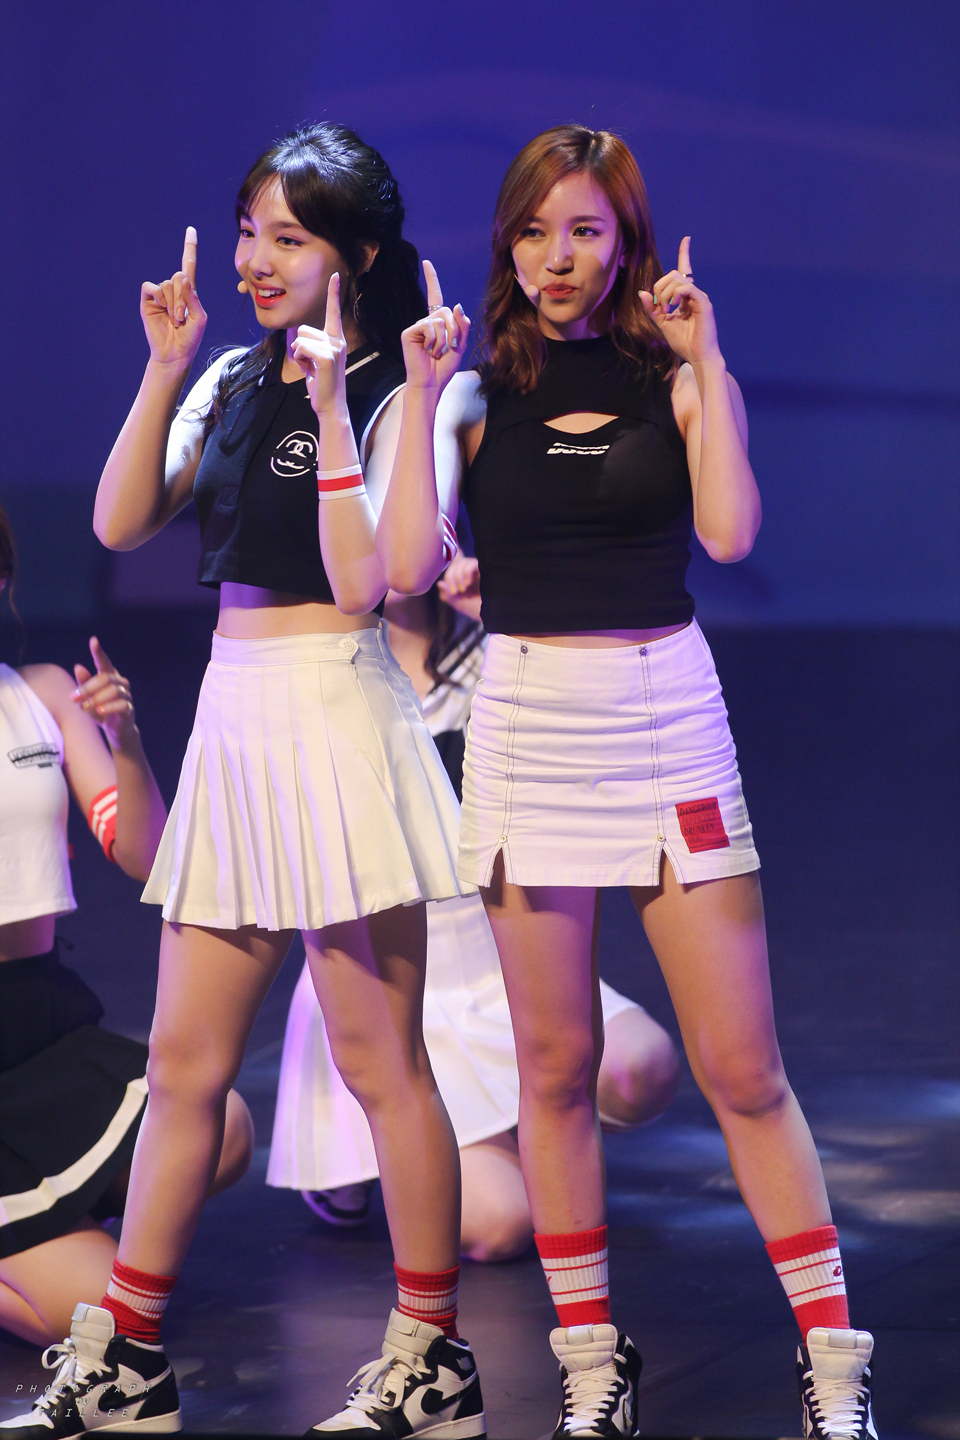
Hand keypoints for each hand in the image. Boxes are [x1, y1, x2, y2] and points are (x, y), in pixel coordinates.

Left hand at [72, 638, 136, 750]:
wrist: (115, 730)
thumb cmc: (100, 710)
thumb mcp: (87, 698)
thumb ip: (83, 683)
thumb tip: (78, 666)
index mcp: (109, 676)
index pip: (103, 662)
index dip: (98, 652)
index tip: (93, 640)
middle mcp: (120, 682)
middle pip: (104, 678)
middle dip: (87, 687)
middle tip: (74, 698)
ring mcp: (126, 695)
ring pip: (112, 690)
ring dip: (96, 699)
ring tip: (85, 707)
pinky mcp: (129, 708)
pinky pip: (120, 704)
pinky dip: (108, 707)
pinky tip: (99, 712)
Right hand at [141, 227, 207, 368]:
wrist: (174, 354)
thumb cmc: (190, 338)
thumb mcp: (200, 318)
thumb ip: (194, 297)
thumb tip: (181, 277)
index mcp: (189, 292)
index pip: (188, 265)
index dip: (189, 247)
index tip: (191, 229)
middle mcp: (173, 289)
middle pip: (179, 277)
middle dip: (183, 298)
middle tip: (182, 318)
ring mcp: (160, 294)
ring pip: (167, 284)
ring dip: (173, 303)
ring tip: (174, 319)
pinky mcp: (147, 300)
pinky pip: (152, 287)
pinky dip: (159, 298)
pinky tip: (162, 310)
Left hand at [291, 273, 347, 416]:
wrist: (330, 404)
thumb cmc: (321, 383)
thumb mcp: (315, 360)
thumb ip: (309, 346)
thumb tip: (297, 342)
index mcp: (336, 339)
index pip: (334, 311)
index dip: (334, 292)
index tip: (336, 274)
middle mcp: (338, 341)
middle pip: (303, 329)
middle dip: (300, 347)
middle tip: (310, 364)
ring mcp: (334, 349)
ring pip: (300, 339)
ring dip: (299, 355)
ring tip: (311, 368)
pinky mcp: (327, 358)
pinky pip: (301, 348)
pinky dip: (300, 360)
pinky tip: (310, 371)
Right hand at [400, 261, 470, 393]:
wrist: (431, 383)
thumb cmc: (444, 367)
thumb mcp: (460, 345)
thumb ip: (462, 325)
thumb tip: (457, 304)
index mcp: (437, 323)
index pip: (435, 297)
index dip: (431, 280)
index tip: (426, 262)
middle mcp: (425, 322)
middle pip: (445, 311)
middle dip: (454, 330)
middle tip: (450, 348)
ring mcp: (416, 326)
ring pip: (439, 320)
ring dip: (445, 339)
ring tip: (437, 353)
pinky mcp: (409, 332)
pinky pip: (429, 327)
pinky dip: (434, 341)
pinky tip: (428, 351)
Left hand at [437, 553, 481, 620]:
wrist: (494, 614)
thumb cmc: (479, 610)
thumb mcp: (459, 604)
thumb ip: (447, 595)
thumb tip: (439, 582)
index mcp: (466, 578)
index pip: (458, 561)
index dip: (454, 554)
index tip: (452, 556)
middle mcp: (473, 572)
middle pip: (456, 563)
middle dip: (451, 577)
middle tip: (454, 592)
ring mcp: (479, 570)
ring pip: (463, 562)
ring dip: (458, 576)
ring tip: (462, 590)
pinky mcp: (486, 569)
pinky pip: (471, 563)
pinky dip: (466, 572)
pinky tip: (468, 583)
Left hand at [640, 238, 720, 366]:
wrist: (697, 356)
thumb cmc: (683, 341)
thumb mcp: (661, 323)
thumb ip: (652, 308)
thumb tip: (642, 292)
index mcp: (685, 296)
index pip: (684, 270)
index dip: (685, 253)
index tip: (687, 238)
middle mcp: (693, 293)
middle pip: (673, 274)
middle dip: (659, 287)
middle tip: (660, 307)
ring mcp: (699, 296)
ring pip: (678, 279)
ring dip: (665, 293)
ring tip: (666, 310)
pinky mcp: (703, 302)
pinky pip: (687, 288)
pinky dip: (675, 295)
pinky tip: (673, 307)